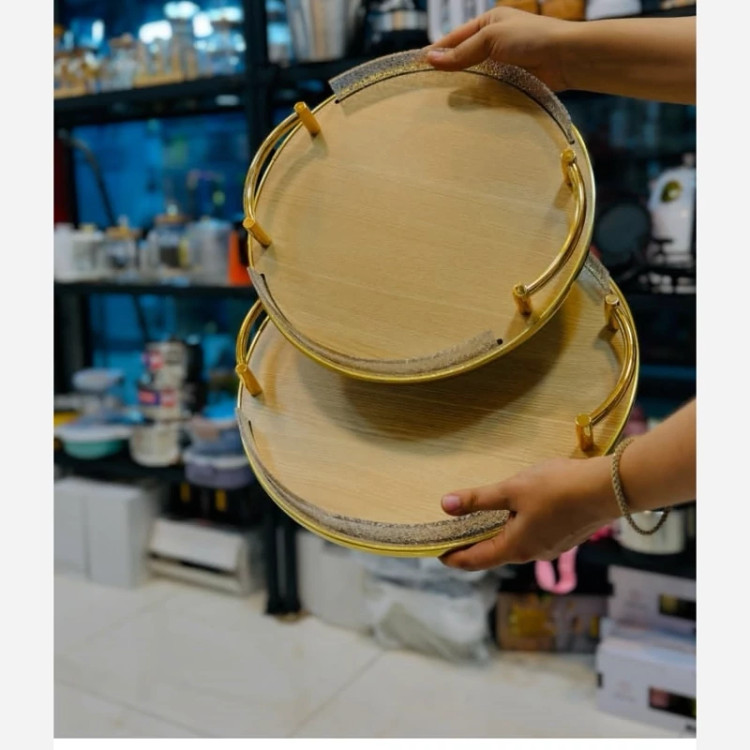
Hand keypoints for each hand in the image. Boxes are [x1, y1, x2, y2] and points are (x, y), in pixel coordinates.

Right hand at [426, 6, 571, 90]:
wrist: (566, 59)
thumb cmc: (531, 39)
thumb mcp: (490, 38)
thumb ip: (461, 52)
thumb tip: (430, 59)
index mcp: (489, 23)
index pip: (454, 38)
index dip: (436, 51)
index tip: (416, 66)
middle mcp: (495, 42)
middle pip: (463, 58)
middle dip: (447, 71)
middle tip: (424, 89)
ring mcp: (503, 64)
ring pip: (475, 76)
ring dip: (461, 87)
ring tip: (439, 102)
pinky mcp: (512, 83)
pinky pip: (489, 91)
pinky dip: (477, 98)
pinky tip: (464, 108)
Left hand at [439, 455, 619, 570]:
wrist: (609, 488)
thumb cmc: (558, 488)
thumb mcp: (512, 489)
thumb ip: (479, 499)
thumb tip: (445, 505)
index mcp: (515, 548)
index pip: (475, 560)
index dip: (454, 557)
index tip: (437, 552)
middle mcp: (532, 554)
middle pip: (494, 554)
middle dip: (473, 544)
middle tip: (454, 532)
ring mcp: (550, 547)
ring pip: (514, 544)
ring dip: (495, 534)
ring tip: (481, 519)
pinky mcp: (564, 536)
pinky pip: (531, 536)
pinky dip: (515, 528)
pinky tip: (515, 510)